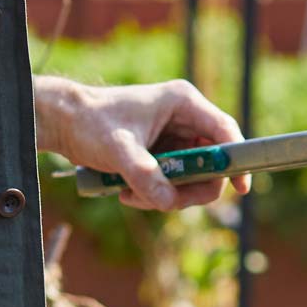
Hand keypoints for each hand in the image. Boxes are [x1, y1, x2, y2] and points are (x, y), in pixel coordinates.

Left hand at [33, 74, 249, 211]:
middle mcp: (185, 119)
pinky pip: (173, 183)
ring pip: (193, 178)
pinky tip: (127, 193)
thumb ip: (144, 174)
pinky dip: (155, 194)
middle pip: (212, 163)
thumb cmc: (90, 122)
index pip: (225, 132)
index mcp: (183, 103)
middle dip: (191, 189)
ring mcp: (175, 138)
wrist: (64, 123)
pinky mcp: (163, 154)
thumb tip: (168, 202)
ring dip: (168, 195)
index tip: (242, 189)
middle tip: (165, 203)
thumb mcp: (117, 149)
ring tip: (131, 195)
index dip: (237, 161)